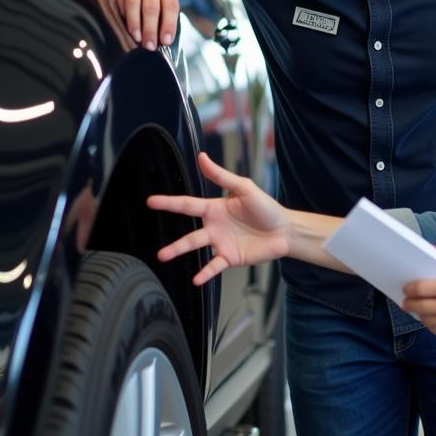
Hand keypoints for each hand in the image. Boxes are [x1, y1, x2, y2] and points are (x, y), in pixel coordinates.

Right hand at [108, 0, 178, 49]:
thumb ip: (165, 5)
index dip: (168, 25)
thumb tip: (164, 34)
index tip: (165, 41)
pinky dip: (125, 15)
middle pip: (151, 8)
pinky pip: (121, 1)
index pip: (170, 5)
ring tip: (138, 38)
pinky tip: (128, 25)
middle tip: (150, 45)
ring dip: (136, 25)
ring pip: (134, 5)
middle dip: (151, 30)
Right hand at [147, 152, 290, 284]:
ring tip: (164, 257)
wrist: (284, 230)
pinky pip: (214, 266)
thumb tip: (202, 157)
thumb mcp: (244, 188)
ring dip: (180, 252)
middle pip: (188, 234)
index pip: (187, 205)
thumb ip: (221, 175)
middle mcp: (214, 227)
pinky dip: (205, 273)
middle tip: (157, 249)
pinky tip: (196, 279)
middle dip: (173, 242)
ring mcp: (220, 243)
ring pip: (196, 248)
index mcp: (215, 208)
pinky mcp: (230, 257)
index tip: (150, 201)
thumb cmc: (266, 207)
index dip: (169, 203)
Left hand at [402, 250, 435, 342]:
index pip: (419, 288)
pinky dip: (433, 326)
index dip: (409, 288)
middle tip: (407, 301)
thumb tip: (433, 250)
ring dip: (420, 315)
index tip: (406, 288)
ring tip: (420, 311)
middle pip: (419, 307)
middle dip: (409, 303)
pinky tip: (433, 320)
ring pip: (426, 321)